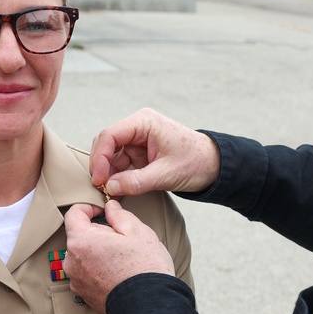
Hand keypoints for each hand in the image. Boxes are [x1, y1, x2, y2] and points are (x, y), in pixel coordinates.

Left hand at [63, 200, 173, 313]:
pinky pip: (86, 273)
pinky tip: (117, 272)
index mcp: (81, 241)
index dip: (89, 207)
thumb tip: (110, 208)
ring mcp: (76, 279)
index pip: (73, 214)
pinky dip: (98, 269)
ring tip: (121, 258)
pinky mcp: (83, 294)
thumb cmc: (144, 268)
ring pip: (83, 255)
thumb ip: (119, 214)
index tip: (102, 211)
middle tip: (120, 238)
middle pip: (79, 236)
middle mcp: (72, 261)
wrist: (148, 306)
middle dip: (96, 232)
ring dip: (97, 252)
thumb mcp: (137, 231)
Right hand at [89, 108, 219, 196]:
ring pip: (111, 155)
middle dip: (102, 166)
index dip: (100, 158)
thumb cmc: (196, 162)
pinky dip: (117, 176)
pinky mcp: (139, 151)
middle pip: (106, 143)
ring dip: (108, 173)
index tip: (99, 179)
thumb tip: (110, 187)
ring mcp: (137, 139)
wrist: (214, 166)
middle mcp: (138, 127)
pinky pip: (120, 162)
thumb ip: (136, 182)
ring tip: (110, 191)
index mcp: (144, 122)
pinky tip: (117, 189)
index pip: (110, 135)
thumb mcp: (165, 175)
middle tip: (101, 187)